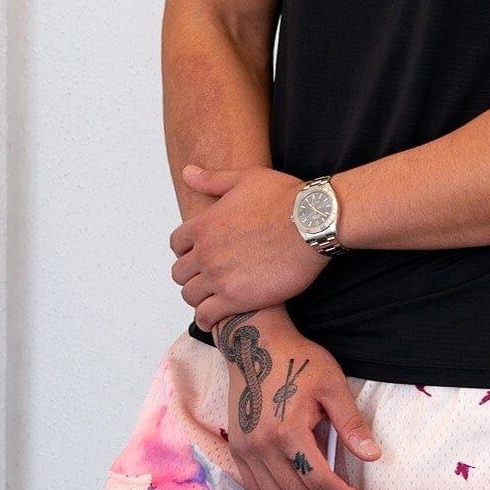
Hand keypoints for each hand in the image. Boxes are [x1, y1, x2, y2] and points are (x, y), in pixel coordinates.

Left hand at [169, 164, 328, 328]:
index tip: (200, 253)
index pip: (176, 243)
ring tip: (214, 296)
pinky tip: (217, 315)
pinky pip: (206, 315)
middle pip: (179, 272)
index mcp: (204, 225)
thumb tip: (188, 172)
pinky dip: (207, 317)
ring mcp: (218, 277)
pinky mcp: (236, 299)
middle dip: (191, 274)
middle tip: (209, 276)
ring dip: (199, 296)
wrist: (312, 223)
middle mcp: (205, 253)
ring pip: (190, 295)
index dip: (187, 249)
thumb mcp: (246, 178)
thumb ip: (213, 180)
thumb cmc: (285, 198)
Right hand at [216, 309, 380, 489]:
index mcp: (288, 432)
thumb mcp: (332, 385)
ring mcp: (245, 449)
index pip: (319, 481)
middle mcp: (261, 446)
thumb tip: (373, 456)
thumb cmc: (297, 360)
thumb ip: (351, 423)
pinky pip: (256, 487)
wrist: (254, 344)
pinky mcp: (236, 448)